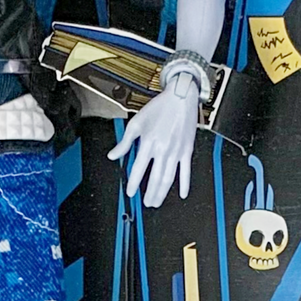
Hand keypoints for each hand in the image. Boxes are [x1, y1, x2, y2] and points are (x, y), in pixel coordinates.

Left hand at [107, 74, 198, 206]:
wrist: (180, 97)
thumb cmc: (160, 108)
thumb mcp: (136, 122)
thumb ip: (125, 142)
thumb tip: (113, 155)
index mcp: (149, 143)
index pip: (138, 169)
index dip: (133, 183)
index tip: (131, 192)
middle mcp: (163, 150)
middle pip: (154, 178)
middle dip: (149, 193)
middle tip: (146, 203)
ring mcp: (176, 152)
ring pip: (169, 178)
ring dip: (162, 192)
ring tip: (157, 201)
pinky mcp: (187, 150)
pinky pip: (186, 171)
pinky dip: (185, 184)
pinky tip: (183, 193)